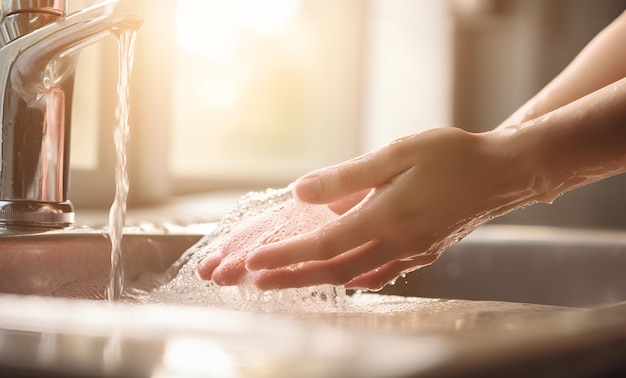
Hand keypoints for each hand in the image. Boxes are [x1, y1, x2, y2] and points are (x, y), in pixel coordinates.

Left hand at [242, 127, 537, 289]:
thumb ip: (347, 177)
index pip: (324, 244)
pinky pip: (379, 275)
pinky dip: (352, 280)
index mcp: (387, 217)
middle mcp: (397, 243)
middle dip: (291, 278)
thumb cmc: (451, 156)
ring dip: (316, 282)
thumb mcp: (397, 154)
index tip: (254, 262)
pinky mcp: (423, 253)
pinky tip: (341, 278)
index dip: (286, 256)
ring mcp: (412, 253)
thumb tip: (301, 192)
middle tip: (256, 283)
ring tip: (286, 282)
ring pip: (354, 277)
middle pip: (333, 270)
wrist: (503, 173)